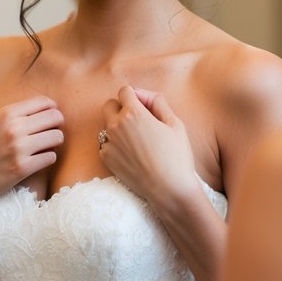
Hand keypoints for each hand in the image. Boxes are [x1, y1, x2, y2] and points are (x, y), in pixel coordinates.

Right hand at [0, 95, 63, 208]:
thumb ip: (18, 116)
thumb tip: (53, 109)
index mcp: (6, 113)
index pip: (45, 102)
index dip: (52, 111)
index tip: (48, 122)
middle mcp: (13, 128)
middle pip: (55, 118)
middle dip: (56, 127)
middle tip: (48, 137)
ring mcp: (17, 148)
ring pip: (57, 137)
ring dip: (54, 144)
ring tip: (43, 149)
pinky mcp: (21, 168)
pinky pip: (51, 158)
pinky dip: (47, 160)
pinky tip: (36, 162)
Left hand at [99, 85, 197, 208]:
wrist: (168, 189)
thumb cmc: (176, 156)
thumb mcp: (175, 123)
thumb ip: (158, 102)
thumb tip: (144, 95)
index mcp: (133, 113)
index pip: (124, 91)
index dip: (135, 96)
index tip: (144, 106)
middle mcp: (116, 125)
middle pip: (109, 105)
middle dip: (120, 108)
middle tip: (137, 121)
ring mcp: (108, 143)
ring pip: (106, 125)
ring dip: (117, 127)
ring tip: (137, 142)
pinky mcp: (106, 158)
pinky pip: (105, 144)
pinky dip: (115, 145)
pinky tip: (131, 154)